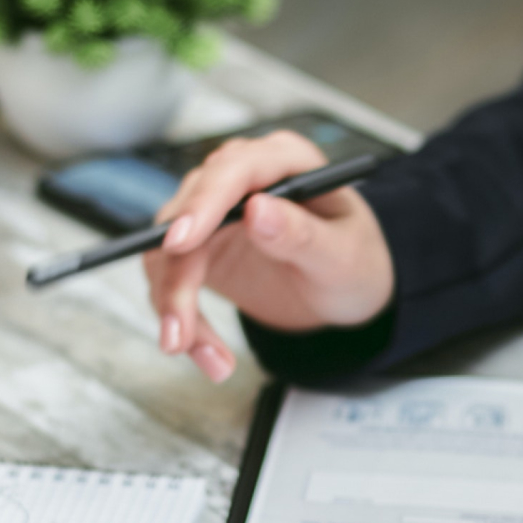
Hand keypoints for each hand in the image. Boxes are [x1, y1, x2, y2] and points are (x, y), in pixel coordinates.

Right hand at [141, 130, 395, 382]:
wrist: (344, 292)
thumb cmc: (354, 264)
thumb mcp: (341, 255)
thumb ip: (302, 234)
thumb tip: (258, 209)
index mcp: (284, 162)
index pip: (232, 172)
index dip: (202, 205)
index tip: (180, 243)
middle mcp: (242, 180)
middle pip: (187, 216)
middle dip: (179, 279)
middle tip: (180, 334)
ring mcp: (215, 214)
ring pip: (168, 252)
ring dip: (175, 307)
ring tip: (211, 360)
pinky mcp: (200, 248)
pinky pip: (171, 278)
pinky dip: (181, 318)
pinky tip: (208, 353)